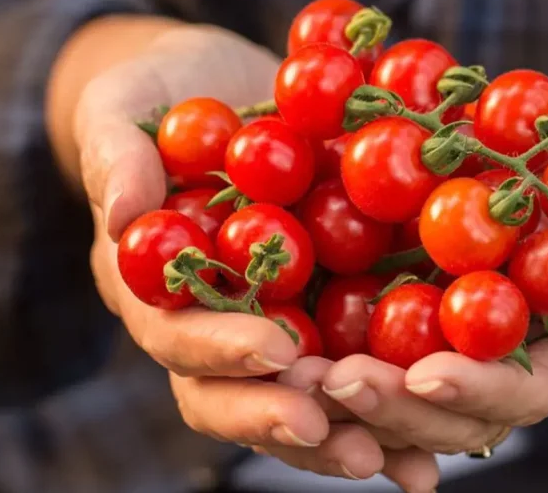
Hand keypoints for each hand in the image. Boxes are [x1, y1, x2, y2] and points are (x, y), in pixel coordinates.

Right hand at [70, 21, 439, 490]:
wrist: (224, 93)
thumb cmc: (164, 95)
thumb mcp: (126, 107)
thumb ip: (117, 155)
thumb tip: (123, 214)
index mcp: (155, 289)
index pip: (175, 334)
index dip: (219, 348)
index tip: (275, 347)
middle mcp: (210, 325)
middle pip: (231, 396)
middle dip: (281, 418)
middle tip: (338, 434)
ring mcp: (271, 326)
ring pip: (296, 403)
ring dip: (344, 438)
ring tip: (399, 462)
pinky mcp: (326, 316)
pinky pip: (354, 372)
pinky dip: (390, 414)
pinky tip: (430, 448)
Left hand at [267, 81, 547, 467]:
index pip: (531, 392)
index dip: (483, 390)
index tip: (430, 372)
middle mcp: (507, 363)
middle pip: (454, 410)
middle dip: (397, 405)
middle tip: (338, 382)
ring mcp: (454, 341)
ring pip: (401, 392)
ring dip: (346, 393)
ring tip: (292, 371)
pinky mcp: (408, 309)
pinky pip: (364, 340)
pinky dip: (325, 347)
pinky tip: (281, 338)